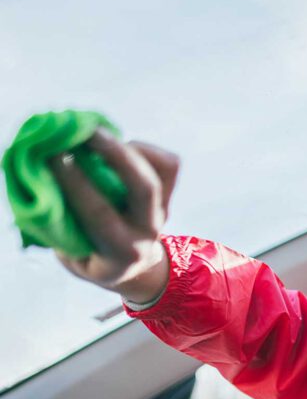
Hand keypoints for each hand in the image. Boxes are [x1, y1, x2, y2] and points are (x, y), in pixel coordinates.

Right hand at [50, 127, 179, 302]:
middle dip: (115, 155)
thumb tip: (44, 175)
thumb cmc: (90, 253)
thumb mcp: (73, 251)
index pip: (100, 214)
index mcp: (121, 253)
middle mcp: (147, 232)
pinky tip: (119, 146)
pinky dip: (143, 148)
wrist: (131, 267)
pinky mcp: (170, 196)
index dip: (76, 183)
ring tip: (95, 133)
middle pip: (144, 188)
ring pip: (161, 172)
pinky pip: (168, 164)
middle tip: (85, 132)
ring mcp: (162, 212)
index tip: (53, 156)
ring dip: (127, 147)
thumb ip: (62, 220)